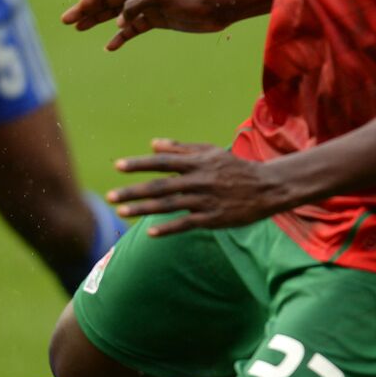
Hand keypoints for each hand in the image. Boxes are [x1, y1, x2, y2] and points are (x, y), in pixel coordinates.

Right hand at [62, 0, 227, 50]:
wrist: (215, 9)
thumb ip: (136, 7)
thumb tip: (119, 21)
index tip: (82, 9)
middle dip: (86, 8)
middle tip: (66, 21)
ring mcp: (147, 8)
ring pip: (115, 13)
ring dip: (97, 20)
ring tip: (78, 29)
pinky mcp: (156, 21)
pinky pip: (132, 29)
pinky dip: (120, 37)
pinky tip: (109, 46)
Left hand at [107, 140, 290, 236]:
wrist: (266, 187)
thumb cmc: (234, 168)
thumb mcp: (210, 153)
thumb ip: (181, 149)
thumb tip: (153, 144)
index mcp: (197, 163)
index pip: (162, 163)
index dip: (139, 164)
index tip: (118, 166)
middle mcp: (198, 181)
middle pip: (160, 186)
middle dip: (133, 191)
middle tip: (109, 196)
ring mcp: (205, 201)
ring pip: (169, 206)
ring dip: (143, 209)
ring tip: (121, 211)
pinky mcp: (213, 219)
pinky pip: (186, 224)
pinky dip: (168, 228)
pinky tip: (150, 232)